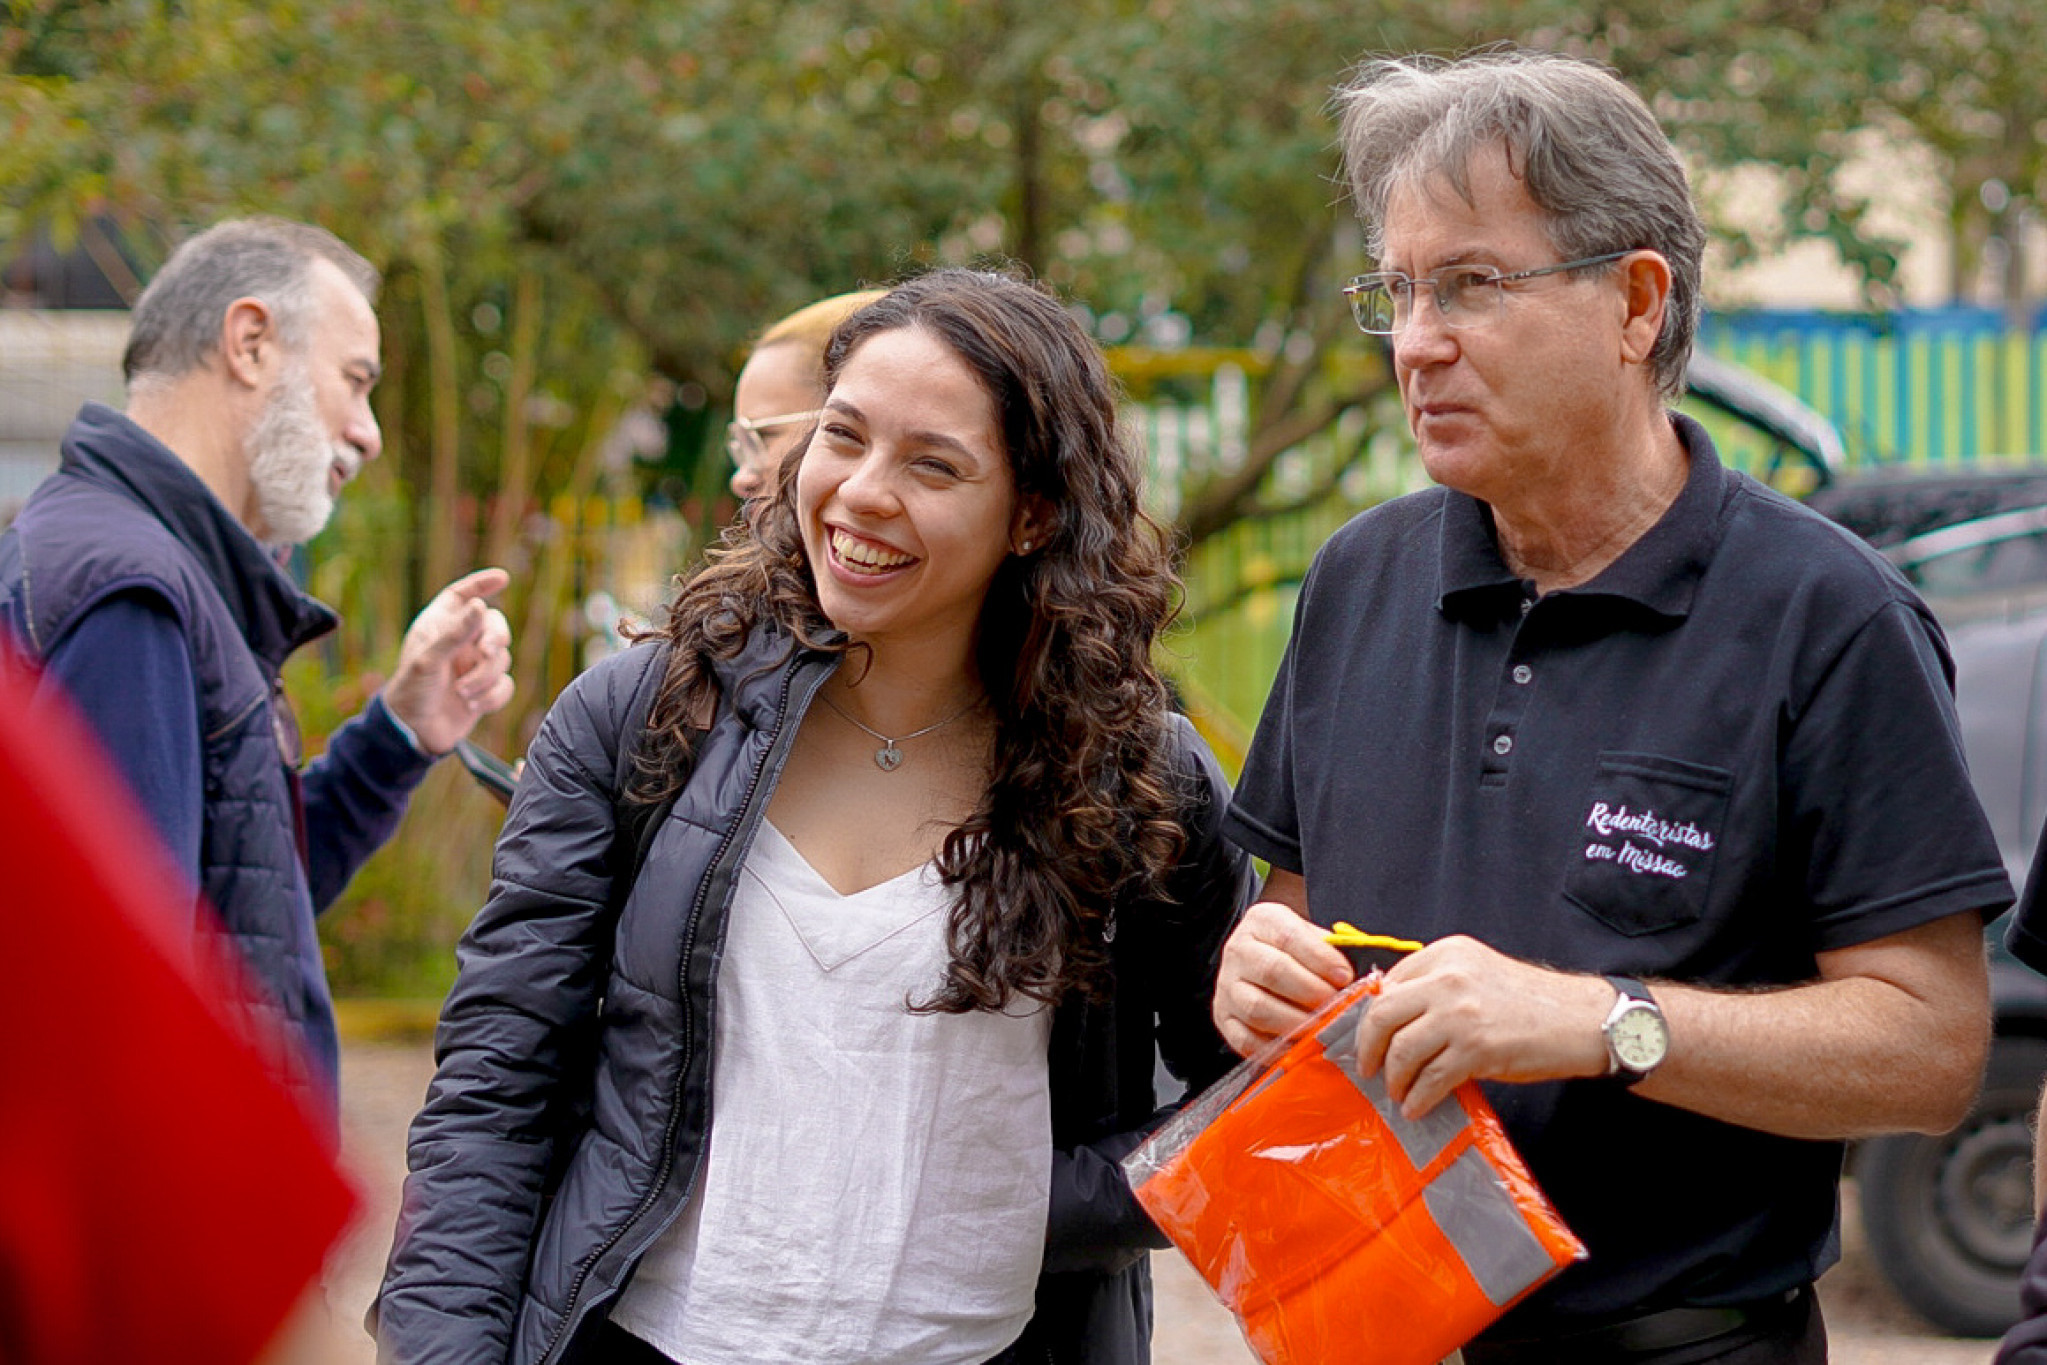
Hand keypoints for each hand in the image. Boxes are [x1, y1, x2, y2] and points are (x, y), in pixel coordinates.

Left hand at [382, 568, 515, 754]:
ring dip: (484, 678)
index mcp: (440, 626)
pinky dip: (491, 696)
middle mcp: (460, 642)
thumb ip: (456, 633)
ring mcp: (474, 666)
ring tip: (461, 693)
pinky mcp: (485, 690)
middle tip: (486, 651)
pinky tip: (472, 706)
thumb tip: (481, 606)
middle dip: (496, 639)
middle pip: (495, 626)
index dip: (481, 584)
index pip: (462, 596)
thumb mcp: (429, 659)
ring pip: (502, 659)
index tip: (501, 578)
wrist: (413, 732)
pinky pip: (505, 685)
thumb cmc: (412, 690)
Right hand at [1212, 899, 1354, 1056]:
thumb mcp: (1310, 936)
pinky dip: (1274, 1048)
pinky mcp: (1223, 1018)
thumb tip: (1358, 979)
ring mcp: (1226, 986)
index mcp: (1261, 921)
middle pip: (1272, 972)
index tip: (1345, 976)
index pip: (1290, 937)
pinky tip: (1297, 1047)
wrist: (1260, 960)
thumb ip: (1331, 951)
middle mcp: (1238, 950)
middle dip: (1311, 992)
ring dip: (1295, 1022)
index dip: (1320, 959)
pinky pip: (1244, 1039)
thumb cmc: (1296, 951)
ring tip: (1321, 1028)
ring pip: (1257, 1008)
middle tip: (1336, 1006)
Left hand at [1354, 935, 1612, 1117]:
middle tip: (1368, 1066)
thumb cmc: (1530, 1002)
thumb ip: (1436, 986)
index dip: (1372, 1016)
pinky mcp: (1476, 1049)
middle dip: (1368, 1046)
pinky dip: (1417, 1097)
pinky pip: (1430, 1079)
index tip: (1370, 1037)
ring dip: (1393, 1077)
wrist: (1582, 1020)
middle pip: (1382, 1014)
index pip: (1388, 983)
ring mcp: (1460, 1013)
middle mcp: (1448, 977)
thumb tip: (1392, 1018)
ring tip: (1397, 1091)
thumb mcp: (1477, 974)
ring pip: (1401, 1050)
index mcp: (1446, 954)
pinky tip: (1417, 1106)